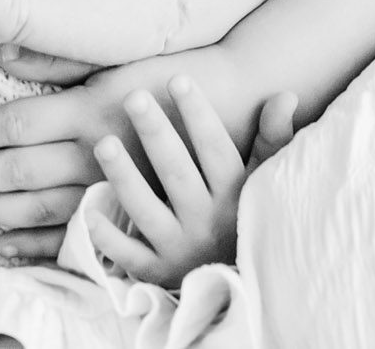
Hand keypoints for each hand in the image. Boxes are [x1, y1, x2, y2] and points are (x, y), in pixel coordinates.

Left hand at [0, 46, 248, 260]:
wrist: (234, 106)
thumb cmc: (170, 73)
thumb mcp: (113, 57)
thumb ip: (57, 62)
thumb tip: (2, 58)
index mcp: (87, 111)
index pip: (12, 125)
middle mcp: (94, 155)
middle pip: (14, 171)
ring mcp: (109, 190)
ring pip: (36, 208)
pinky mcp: (124, 212)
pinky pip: (71, 236)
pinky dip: (34, 245)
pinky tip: (3, 244)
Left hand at [86, 81, 297, 285]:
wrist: (249, 294)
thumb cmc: (250, 222)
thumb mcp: (264, 184)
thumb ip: (272, 141)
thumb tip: (284, 95)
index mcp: (233, 196)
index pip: (215, 149)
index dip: (198, 114)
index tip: (179, 79)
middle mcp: (206, 222)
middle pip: (176, 173)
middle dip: (155, 134)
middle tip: (133, 97)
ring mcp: (180, 250)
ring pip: (148, 211)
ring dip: (125, 177)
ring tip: (104, 143)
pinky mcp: (158, 274)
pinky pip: (131, 257)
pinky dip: (109, 238)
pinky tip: (89, 211)